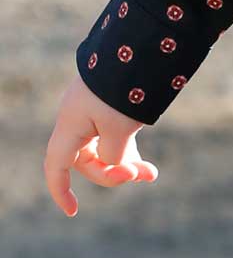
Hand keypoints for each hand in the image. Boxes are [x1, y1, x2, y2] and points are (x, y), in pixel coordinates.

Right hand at [43, 74, 158, 216]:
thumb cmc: (127, 89)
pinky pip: (114, 139)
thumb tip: (115, 163)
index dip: (60, 190)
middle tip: (143, 174)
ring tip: (152, 173)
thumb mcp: (121, 129)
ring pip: (104, 151)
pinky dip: (129, 151)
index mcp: (71, 125)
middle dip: (113, 173)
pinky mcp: (109, 108)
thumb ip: (113, 154)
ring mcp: (93, 113)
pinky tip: (147, 164)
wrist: (141, 46)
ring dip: (126, 164)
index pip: (56, 165)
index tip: (73, 212)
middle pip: (86, 162)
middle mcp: (76, 120)